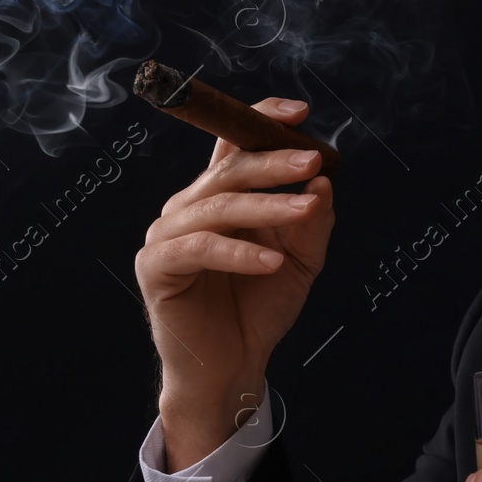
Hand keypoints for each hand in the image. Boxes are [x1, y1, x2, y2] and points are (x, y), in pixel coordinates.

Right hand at [133, 97, 334, 467]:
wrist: (232, 368)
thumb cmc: (259, 310)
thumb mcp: (300, 262)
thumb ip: (312, 223)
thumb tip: (325, 181)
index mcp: (217, 198)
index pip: (233, 146)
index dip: (260, 120)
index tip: (299, 113)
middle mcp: (187, 208)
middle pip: (229, 171)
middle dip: (273, 162)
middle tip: (312, 160)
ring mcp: (167, 235)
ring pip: (218, 206)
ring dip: (266, 206)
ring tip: (306, 209)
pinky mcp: (156, 268)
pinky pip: (200, 249)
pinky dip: (240, 253)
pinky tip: (272, 262)